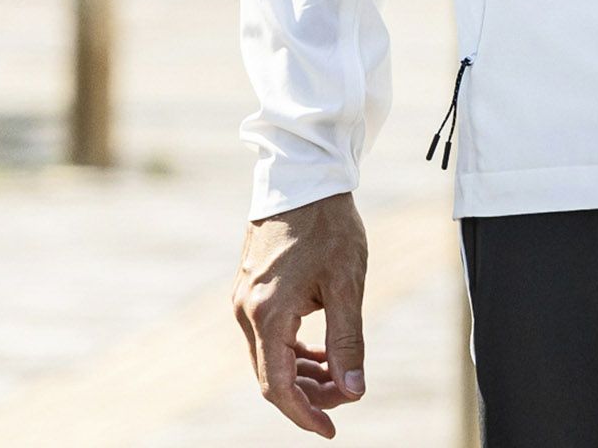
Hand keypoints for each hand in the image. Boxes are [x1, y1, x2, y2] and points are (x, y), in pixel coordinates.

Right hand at [232, 191, 368, 437]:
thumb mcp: (346, 282)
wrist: (303, 175)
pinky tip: (320, 351)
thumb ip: (348, 340)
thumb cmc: (328, 223)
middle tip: (348, 396)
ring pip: (270, 356)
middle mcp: (246, 311)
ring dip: (302, 374)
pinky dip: (294, 350)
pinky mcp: (250, 288)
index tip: (332, 429)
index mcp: (266, 314)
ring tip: (339, 377)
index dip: (305, 414)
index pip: (278, 387)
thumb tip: (354, 390)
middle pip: (273, 376)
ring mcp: (244, 299)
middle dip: (310, 395)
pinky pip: (269, 335)